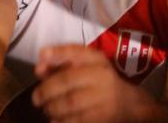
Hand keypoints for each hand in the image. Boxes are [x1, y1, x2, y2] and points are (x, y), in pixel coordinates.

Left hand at [32, 45, 162, 122]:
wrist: (130, 105)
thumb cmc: (101, 84)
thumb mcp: (87, 69)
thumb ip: (61, 66)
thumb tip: (39, 68)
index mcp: (97, 60)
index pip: (77, 51)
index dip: (58, 52)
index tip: (41, 55)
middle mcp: (102, 75)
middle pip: (67, 80)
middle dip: (46, 89)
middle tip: (36, 98)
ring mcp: (104, 97)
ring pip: (70, 102)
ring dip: (52, 107)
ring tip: (47, 109)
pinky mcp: (103, 116)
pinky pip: (76, 120)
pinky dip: (61, 121)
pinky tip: (56, 120)